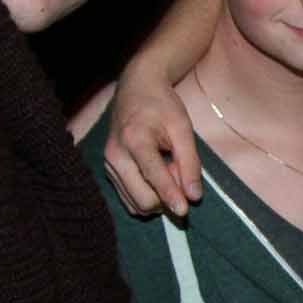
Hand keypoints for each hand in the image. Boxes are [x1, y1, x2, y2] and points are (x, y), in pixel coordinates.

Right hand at [104, 64, 200, 217]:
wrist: (136, 90)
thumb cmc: (162, 106)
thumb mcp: (182, 128)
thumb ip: (190, 162)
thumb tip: (194, 196)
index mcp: (135, 139)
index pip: (153, 175)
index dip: (170, 195)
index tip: (184, 212)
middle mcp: (116, 155)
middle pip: (142, 198)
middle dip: (166, 196)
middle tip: (177, 172)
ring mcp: (108, 165)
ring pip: (135, 203)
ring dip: (157, 196)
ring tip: (166, 169)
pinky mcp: (109, 171)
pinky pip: (129, 199)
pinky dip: (147, 195)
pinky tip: (155, 175)